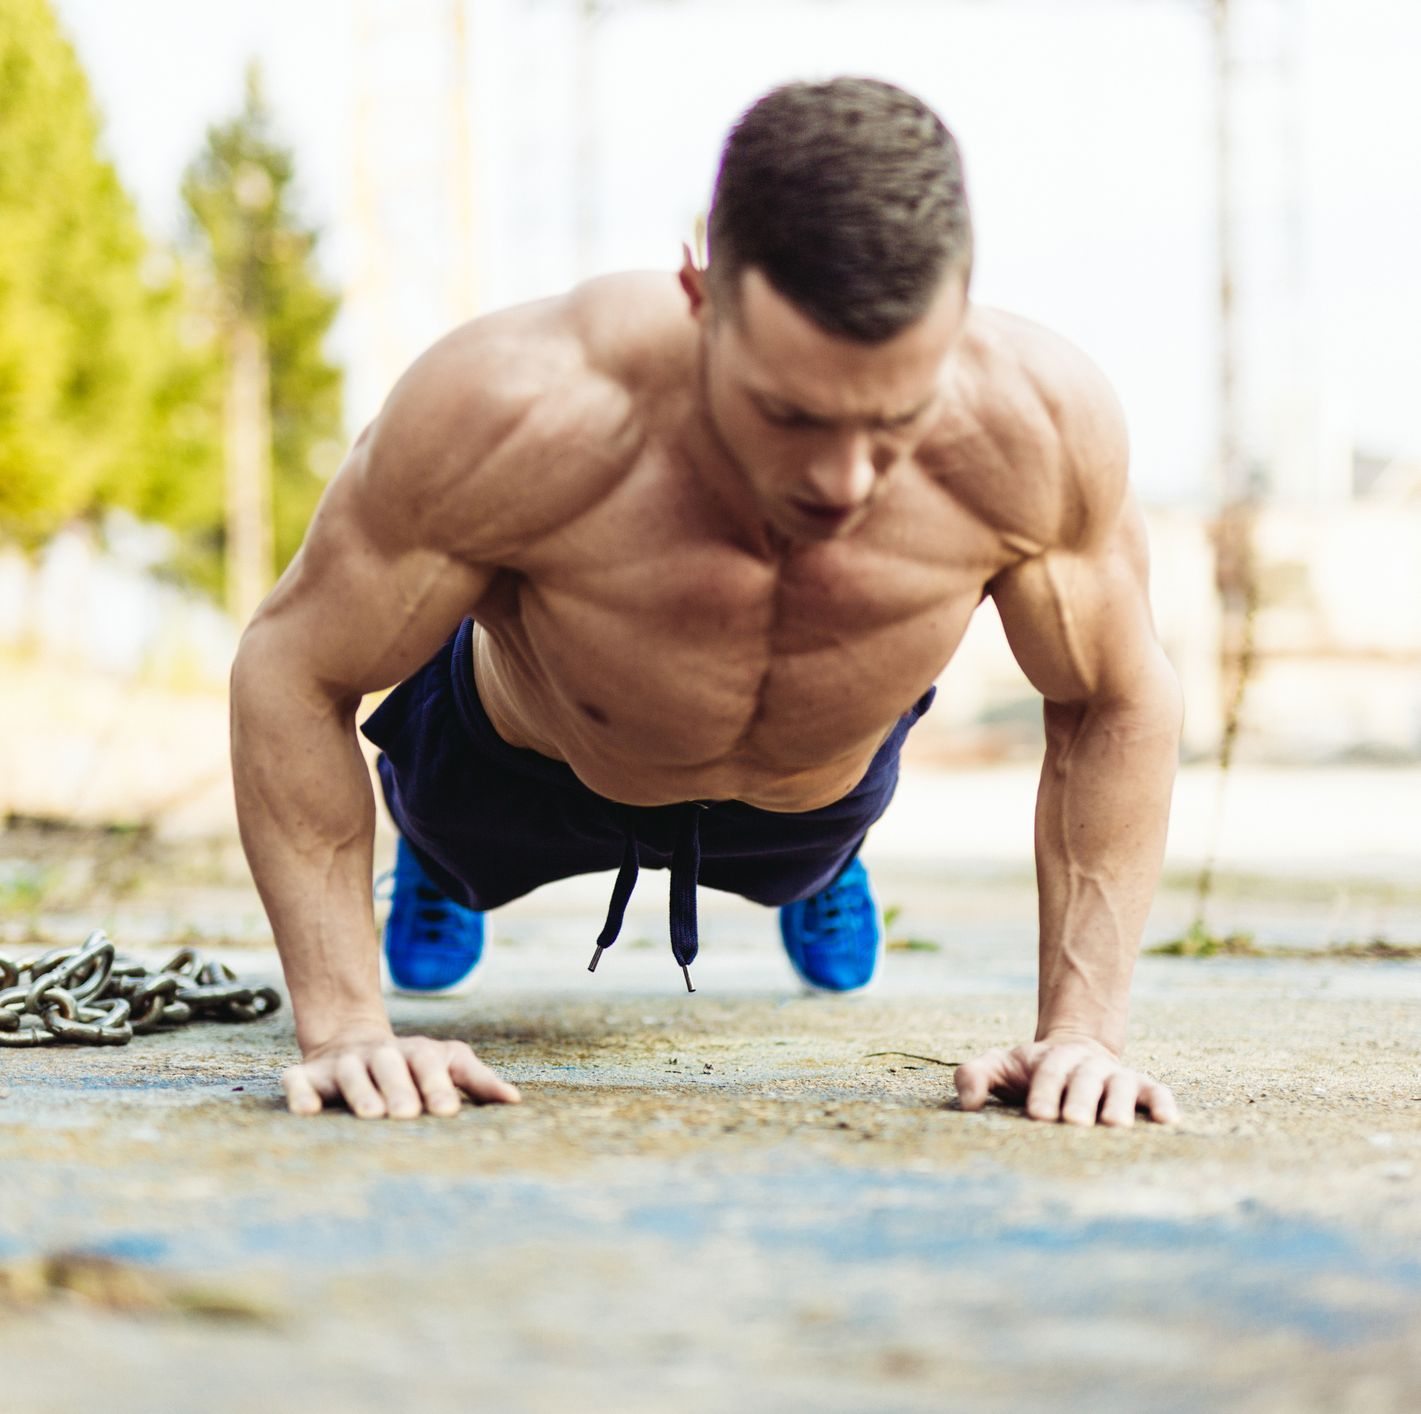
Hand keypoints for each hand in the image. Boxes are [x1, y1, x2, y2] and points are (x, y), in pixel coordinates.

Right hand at [281, 1023, 521, 1117]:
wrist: (352, 1041)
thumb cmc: (412, 1066)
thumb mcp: (447, 1064)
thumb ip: (478, 1081)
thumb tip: (515, 1101)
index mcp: (416, 1053)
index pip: (429, 1064)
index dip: (437, 1085)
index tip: (448, 1111)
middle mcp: (380, 1054)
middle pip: (390, 1065)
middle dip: (399, 1089)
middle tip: (407, 1115)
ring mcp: (344, 1064)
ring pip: (351, 1073)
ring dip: (360, 1092)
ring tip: (370, 1115)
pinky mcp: (309, 1076)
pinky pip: (300, 1082)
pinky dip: (301, 1094)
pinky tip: (306, 1112)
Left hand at [954, 1035, 1176, 1126]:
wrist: (1074, 1052)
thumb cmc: (1030, 1071)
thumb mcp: (999, 1066)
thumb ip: (975, 1076)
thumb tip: (967, 1104)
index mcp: (1052, 1059)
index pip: (1048, 1072)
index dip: (1044, 1091)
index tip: (1037, 1115)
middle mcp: (1087, 1065)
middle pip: (1086, 1079)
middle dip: (1080, 1100)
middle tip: (1074, 1123)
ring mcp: (1116, 1076)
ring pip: (1121, 1086)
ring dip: (1119, 1104)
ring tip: (1115, 1126)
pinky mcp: (1141, 1088)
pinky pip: (1156, 1091)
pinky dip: (1162, 1103)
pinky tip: (1166, 1121)